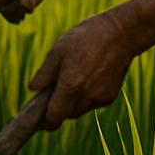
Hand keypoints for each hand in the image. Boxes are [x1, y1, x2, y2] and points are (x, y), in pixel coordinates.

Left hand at [28, 11, 136, 130]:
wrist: (121, 33)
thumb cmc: (86, 38)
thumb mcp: (58, 50)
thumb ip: (44, 74)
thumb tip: (33, 88)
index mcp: (70, 87)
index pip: (54, 117)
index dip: (44, 121)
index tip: (39, 118)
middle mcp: (86, 97)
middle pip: (66, 115)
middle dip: (57, 107)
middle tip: (54, 87)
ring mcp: (100, 98)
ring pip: (79, 109)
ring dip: (72, 101)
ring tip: (73, 77)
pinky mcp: (110, 96)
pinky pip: (92, 102)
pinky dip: (86, 96)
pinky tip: (88, 76)